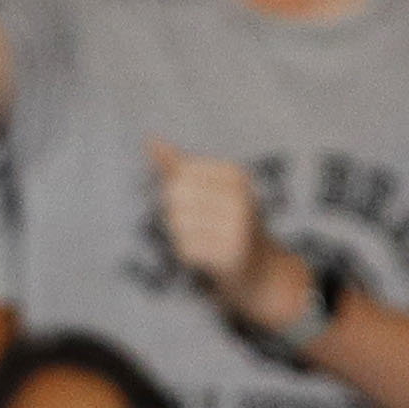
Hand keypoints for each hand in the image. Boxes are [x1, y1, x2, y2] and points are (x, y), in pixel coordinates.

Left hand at [148, 142, 299, 324]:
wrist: (259, 268)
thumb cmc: (227, 221)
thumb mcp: (209, 187)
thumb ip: (178, 165)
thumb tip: (149, 139)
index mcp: (236, 175)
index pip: (181, 173)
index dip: (176, 189)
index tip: (197, 202)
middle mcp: (240, 198)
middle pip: (176, 195)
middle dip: (176, 212)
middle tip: (196, 224)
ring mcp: (237, 227)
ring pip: (178, 223)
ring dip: (181, 234)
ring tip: (202, 238)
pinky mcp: (230, 255)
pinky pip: (186, 249)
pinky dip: (188, 253)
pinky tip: (204, 254)